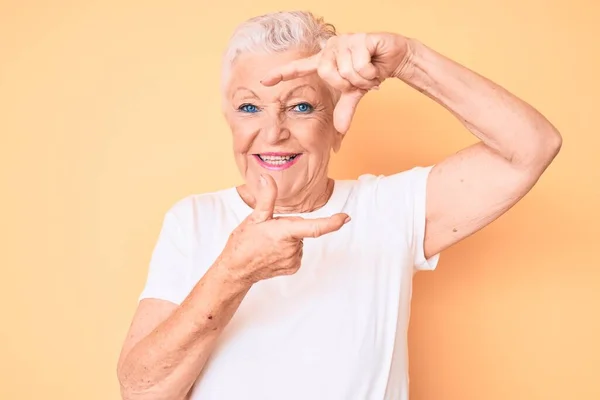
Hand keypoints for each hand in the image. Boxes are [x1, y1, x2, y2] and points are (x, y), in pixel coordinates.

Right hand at [219, 174, 349, 284]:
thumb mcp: (254, 218)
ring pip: (299, 241)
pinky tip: (273, 251)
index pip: (315, 227)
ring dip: (289, 239)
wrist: (236, 269)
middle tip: (271, 230)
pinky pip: (296, 252)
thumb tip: (268, 178)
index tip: (345, 217)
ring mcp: (293, 259)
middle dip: (291, 226)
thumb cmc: (243, 243)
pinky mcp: (293, 267)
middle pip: (302, 230)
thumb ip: (267, 198)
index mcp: (285, 232)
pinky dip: (288, 250)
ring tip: (269, 242)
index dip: (332, 223)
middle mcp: (292, 248)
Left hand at [261, 32, 410, 133]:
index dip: (280, 74)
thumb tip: (339, 132)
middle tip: (360, 78)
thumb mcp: (354, 93)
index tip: (263, 81)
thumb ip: (344, 109)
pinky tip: (375, 62)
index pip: (297, 68)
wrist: (393, 57)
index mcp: (324, 61)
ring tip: (368, 70)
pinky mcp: (360, 38)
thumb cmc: (370, 71)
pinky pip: (360, 64)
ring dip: (362, 77)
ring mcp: (344, 41)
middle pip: (328, 74)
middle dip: (348, 83)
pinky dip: (370, 70)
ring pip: (346, 71)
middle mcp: (330, 49)